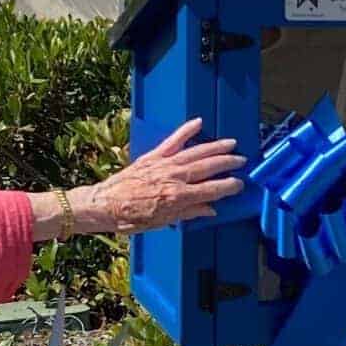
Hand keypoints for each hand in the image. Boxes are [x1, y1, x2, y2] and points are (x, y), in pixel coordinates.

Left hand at [82, 118, 243, 235]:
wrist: (105, 204)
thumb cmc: (131, 217)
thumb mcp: (162, 222)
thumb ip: (188, 213)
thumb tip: (210, 209)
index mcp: (178, 197)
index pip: (212, 189)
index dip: (228, 186)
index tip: (239, 184)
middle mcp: (174, 177)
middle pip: (208, 167)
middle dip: (227, 163)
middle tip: (241, 160)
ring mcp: (164, 164)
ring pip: (196, 152)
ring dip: (215, 147)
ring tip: (230, 143)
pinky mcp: (153, 156)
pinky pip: (173, 140)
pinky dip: (186, 130)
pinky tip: (198, 123)